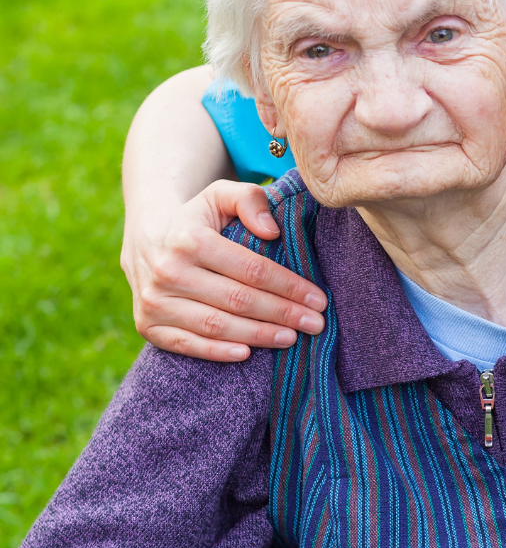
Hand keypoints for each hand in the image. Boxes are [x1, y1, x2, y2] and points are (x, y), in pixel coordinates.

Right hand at [120, 180, 326, 360]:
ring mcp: (155, 301)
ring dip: (259, 335)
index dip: (289, 286)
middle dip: (283, 314)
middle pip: (238, 300)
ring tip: (292, 337)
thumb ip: (250, 200)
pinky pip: (186, 345)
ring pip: (216, 325)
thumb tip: (273, 231)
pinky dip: (217, 352)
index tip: (318, 299)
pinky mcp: (147, 325)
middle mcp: (169, 272)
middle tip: (315, 323)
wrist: (145, 240)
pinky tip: (247, 353)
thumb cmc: (197, 219)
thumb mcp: (220, 195)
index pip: (252, 269)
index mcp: (190, 239)